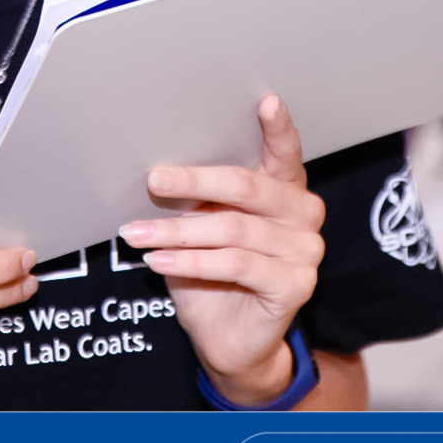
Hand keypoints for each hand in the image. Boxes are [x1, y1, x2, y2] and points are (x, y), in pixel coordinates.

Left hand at [121, 93, 324, 404]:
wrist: (229, 340)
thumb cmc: (213, 276)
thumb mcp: (200, 227)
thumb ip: (196, 199)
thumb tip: (157, 170)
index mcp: (285, 190)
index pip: (285, 153)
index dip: (278, 127)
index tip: (266, 102)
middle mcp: (303, 215)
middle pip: (247, 187)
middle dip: (194, 182)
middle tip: (154, 180)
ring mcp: (305, 251)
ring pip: (232, 229)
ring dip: (177, 231)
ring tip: (138, 233)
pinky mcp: (295, 285)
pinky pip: (234, 264)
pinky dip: (190, 261)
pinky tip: (160, 260)